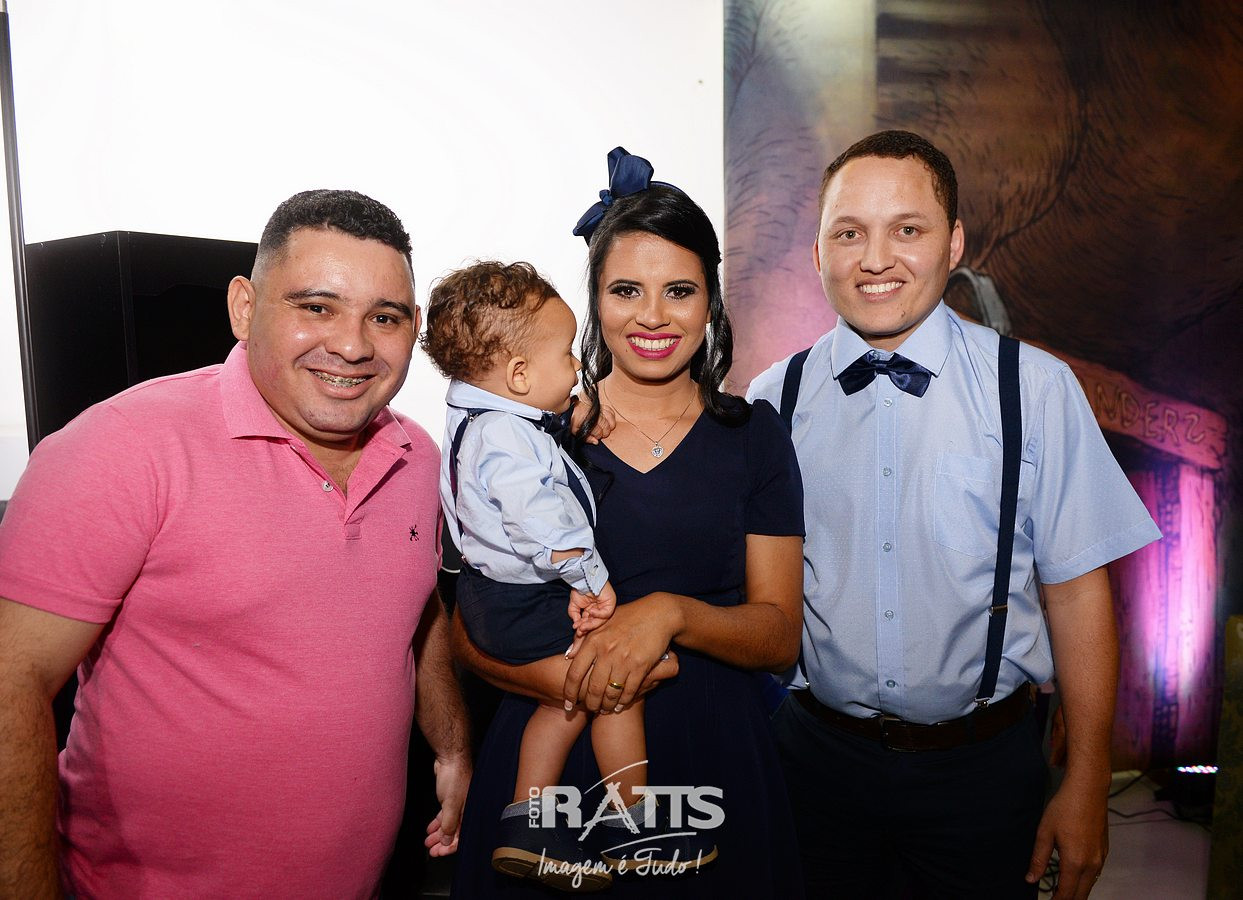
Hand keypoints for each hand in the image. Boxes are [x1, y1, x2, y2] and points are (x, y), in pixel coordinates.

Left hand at [423, 754, 470, 856]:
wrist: (451, 758)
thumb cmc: (456, 777)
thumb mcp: (450, 805)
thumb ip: (449, 824)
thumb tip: (446, 841)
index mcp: (470, 813)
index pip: (462, 836)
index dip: (450, 847)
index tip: (438, 853)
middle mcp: (466, 810)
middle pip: (455, 832)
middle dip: (442, 843)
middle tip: (432, 850)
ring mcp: (459, 804)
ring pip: (449, 824)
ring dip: (438, 834)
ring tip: (428, 841)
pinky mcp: (451, 799)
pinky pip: (445, 816)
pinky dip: (438, 823)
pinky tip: (430, 828)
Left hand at [563, 592, 679, 712]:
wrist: (658, 614)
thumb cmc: (628, 617)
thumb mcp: (602, 622)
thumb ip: (583, 639)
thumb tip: (568, 655)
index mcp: (593, 640)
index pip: (574, 673)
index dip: (569, 692)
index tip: (567, 704)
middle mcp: (606, 652)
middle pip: (593, 688)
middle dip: (590, 704)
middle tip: (590, 708)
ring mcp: (624, 660)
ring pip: (610, 693)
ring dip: (606, 706)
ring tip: (604, 709)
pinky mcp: (641, 666)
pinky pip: (628, 691)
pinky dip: (622, 702)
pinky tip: (619, 705)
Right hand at [568, 583, 616, 635]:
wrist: (584, 578)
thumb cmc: (580, 588)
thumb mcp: (574, 604)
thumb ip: (574, 614)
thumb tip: (575, 624)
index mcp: (591, 610)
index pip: (589, 622)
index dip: (583, 626)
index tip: (576, 630)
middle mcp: (599, 609)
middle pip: (595, 622)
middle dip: (587, 627)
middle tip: (579, 631)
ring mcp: (605, 607)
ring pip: (601, 620)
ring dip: (591, 624)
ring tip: (583, 625)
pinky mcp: (611, 603)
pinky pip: (606, 613)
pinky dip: (598, 614)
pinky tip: (590, 612)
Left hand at [570, 395, 615, 443]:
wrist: (573, 406)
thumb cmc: (574, 418)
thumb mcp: (576, 431)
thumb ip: (586, 438)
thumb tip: (596, 442)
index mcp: (588, 422)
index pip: (599, 432)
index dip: (598, 436)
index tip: (596, 436)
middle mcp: (595, 415)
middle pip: (606, 427)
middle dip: (605, 432)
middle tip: (601, 433)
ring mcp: (599, 409)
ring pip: (611, 419)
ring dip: (609, 425)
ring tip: (605, 428)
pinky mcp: (602, 405)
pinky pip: (611, 412)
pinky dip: (611, 417)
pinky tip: (607, 420)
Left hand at [1026, 778, 1107, 898]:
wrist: (1088, 790)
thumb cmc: (1065, 807)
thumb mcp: (1044, 832)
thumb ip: (1038, 858)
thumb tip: (1031, 878)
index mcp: (1075, 862)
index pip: (1066, 893)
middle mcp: (1092, 864)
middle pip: (1081, 895)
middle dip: (1068, 899)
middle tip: (1055, 899)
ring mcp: (1101, 858)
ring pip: (1090, 885)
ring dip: (1077, 891)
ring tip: (1062, 891)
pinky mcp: (1104, 851)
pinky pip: (1096, 873)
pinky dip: (1085, 880)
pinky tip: (1075, 876)